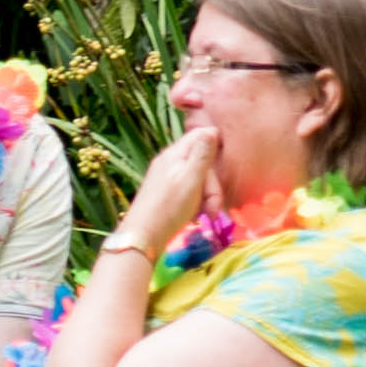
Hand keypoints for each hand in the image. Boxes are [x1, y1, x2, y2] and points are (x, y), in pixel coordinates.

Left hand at [112, 125, 226, 252]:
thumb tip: (212, 129)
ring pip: (197, 179)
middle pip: (202, 162)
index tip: (221, 172)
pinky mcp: (166, 192)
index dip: (216, 151)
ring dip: (205, 197)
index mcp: (175, 153)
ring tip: (203, 216)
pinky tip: (194, 217)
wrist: (143, 236)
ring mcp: (166, 176)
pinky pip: (188, 190)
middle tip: (212, 209)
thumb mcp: (191, 179)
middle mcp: (170, 160)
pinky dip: (195, 202)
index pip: (202, 136)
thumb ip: (202, 154)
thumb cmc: (169, 207)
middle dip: (211, 185)